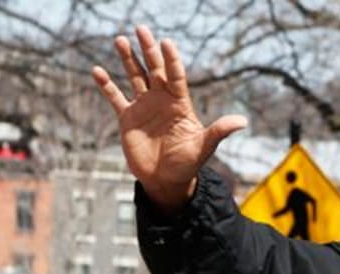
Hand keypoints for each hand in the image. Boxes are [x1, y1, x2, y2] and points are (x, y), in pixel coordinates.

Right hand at [91, 26, 247, 212]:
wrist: (166, 180)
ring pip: (135, 77)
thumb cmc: (187, 164)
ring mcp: (144, 107)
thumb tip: (242, 122)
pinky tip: (97, 71)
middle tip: (141, 28)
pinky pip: (115, 98)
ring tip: (120, 40)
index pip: (176, 76)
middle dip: (148, 49)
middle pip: (154, 69)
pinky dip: (106, 85)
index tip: (166, 42)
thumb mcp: (204, 147)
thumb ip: (219, 132)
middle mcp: (161, 101)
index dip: (171, 59)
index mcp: (180, 104)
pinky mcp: (128, 118)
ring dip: (127, 59)